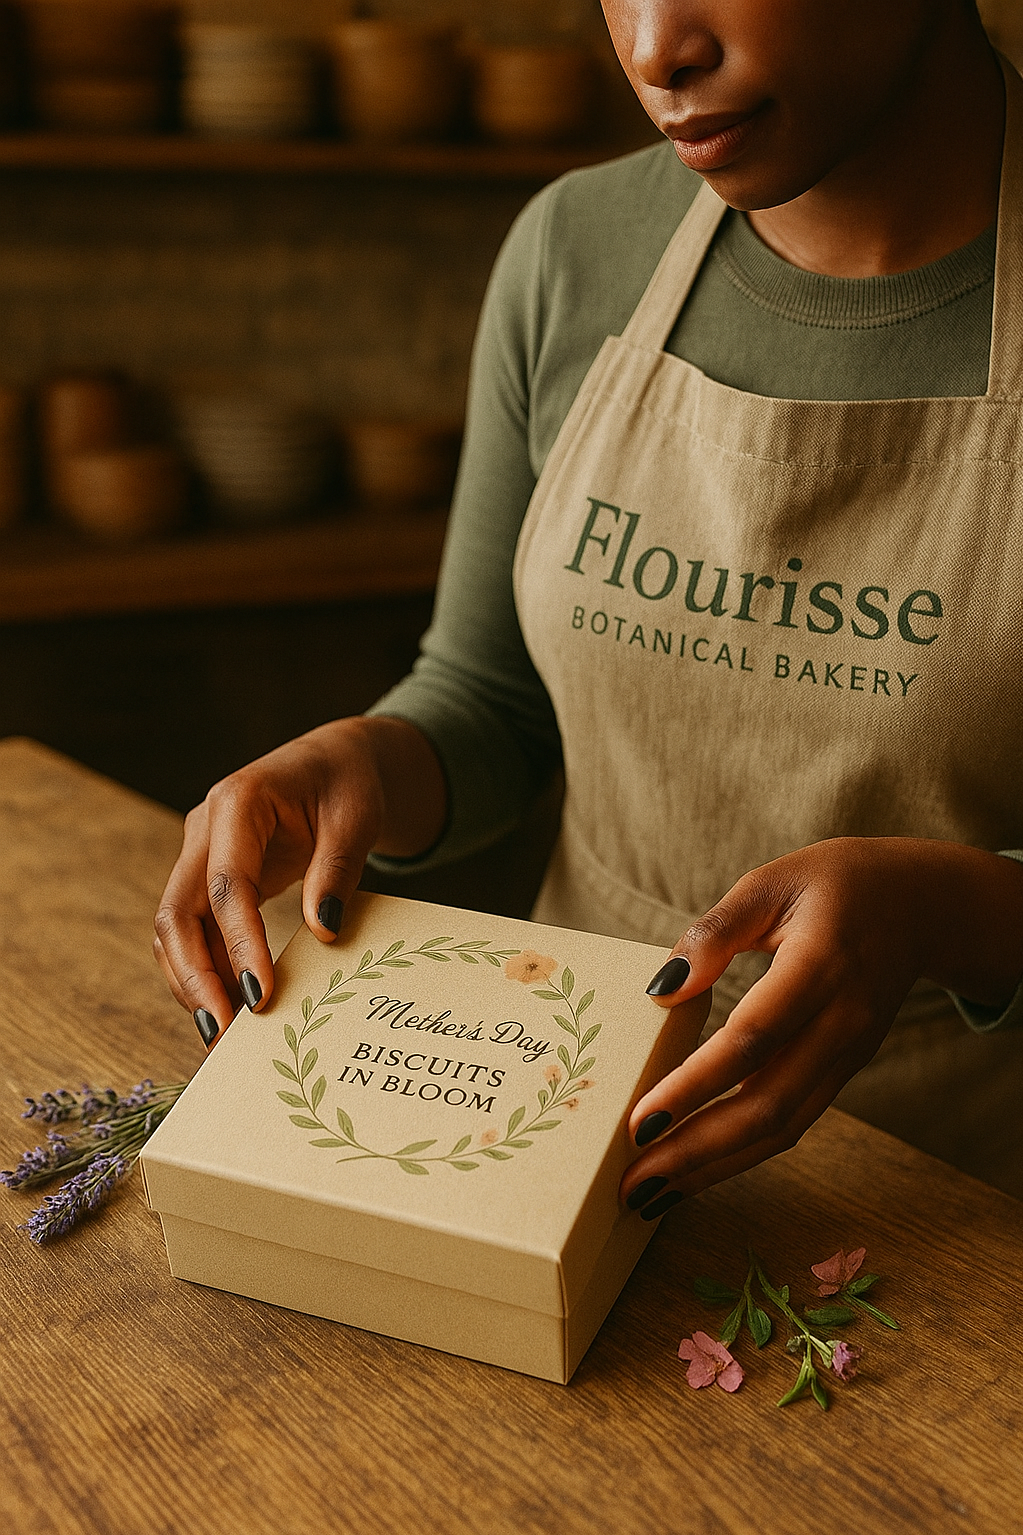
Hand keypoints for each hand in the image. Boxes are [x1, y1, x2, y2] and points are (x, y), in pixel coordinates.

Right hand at [153, 716, 444, 1044]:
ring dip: (194, 982)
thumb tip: (323, 932)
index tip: (260, 996)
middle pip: (176, 913)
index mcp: (237, 802)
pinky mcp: (209, 880)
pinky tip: (233, 1011)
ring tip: (223, 1037)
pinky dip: (209, 971)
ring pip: (176, 929)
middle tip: (222, 1033)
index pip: (226, 884)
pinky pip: (197, 932)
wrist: (337, 762)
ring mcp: (200, 855)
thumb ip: (337, 870)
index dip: (239, 943)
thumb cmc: (349, 783)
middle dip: (194, 977)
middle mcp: (204, 830)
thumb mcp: (357, 818)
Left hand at [620, 837, 1022, 1216]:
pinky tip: (695, 1168)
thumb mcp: (770, 882)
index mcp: (821, 965)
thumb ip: (715, 932)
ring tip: (652, 1195)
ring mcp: (847, 1054)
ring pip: (783, 1127)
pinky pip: (793, 1121)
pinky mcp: (843, 1070)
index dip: (696, 1084)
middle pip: (768, 1104)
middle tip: (633, 1184)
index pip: (753, 1038)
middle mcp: (841, 1023)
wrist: (919, 904)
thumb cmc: (834, 884)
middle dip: (696, 1151)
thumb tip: (661, 989)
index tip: (641, 1119)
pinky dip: (742, 1153)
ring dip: (716, 1167)